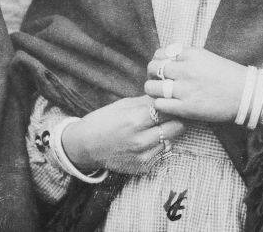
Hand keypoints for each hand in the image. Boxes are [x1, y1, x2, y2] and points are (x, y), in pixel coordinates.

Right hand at [60, 96, 184, 174]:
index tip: (173, 102)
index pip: (168, 110)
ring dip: (167, 133)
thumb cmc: (103, 121)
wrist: (86, 147)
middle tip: (171, 114)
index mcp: (135, 120)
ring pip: (170, 140)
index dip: (172, 105)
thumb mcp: (123, 105)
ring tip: (155, 127)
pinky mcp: (144, 167)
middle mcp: (141, 140)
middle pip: (176, 127)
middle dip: (176, 119)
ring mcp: (143, 156)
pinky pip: (161, 153)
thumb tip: (166, 94)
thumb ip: (146, 101)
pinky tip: (146, 140)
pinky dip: (158, 145)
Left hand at [145, 46, 246, 122]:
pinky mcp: (187, 108)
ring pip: (152, 87)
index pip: (160, 53)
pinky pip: (160, 104)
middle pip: (153, 68)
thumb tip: (165, 58)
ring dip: (153, 90)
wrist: (247, 94)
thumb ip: (185, 56)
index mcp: (191, 54)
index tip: (161, 68)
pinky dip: (160, 105)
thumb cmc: (227, 75)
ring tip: (160, 94)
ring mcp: (185, 89)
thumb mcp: (205, 57)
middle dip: (152, 75)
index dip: (157, 61)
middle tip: (158, 81)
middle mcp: (186, 70)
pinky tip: (168, 105)